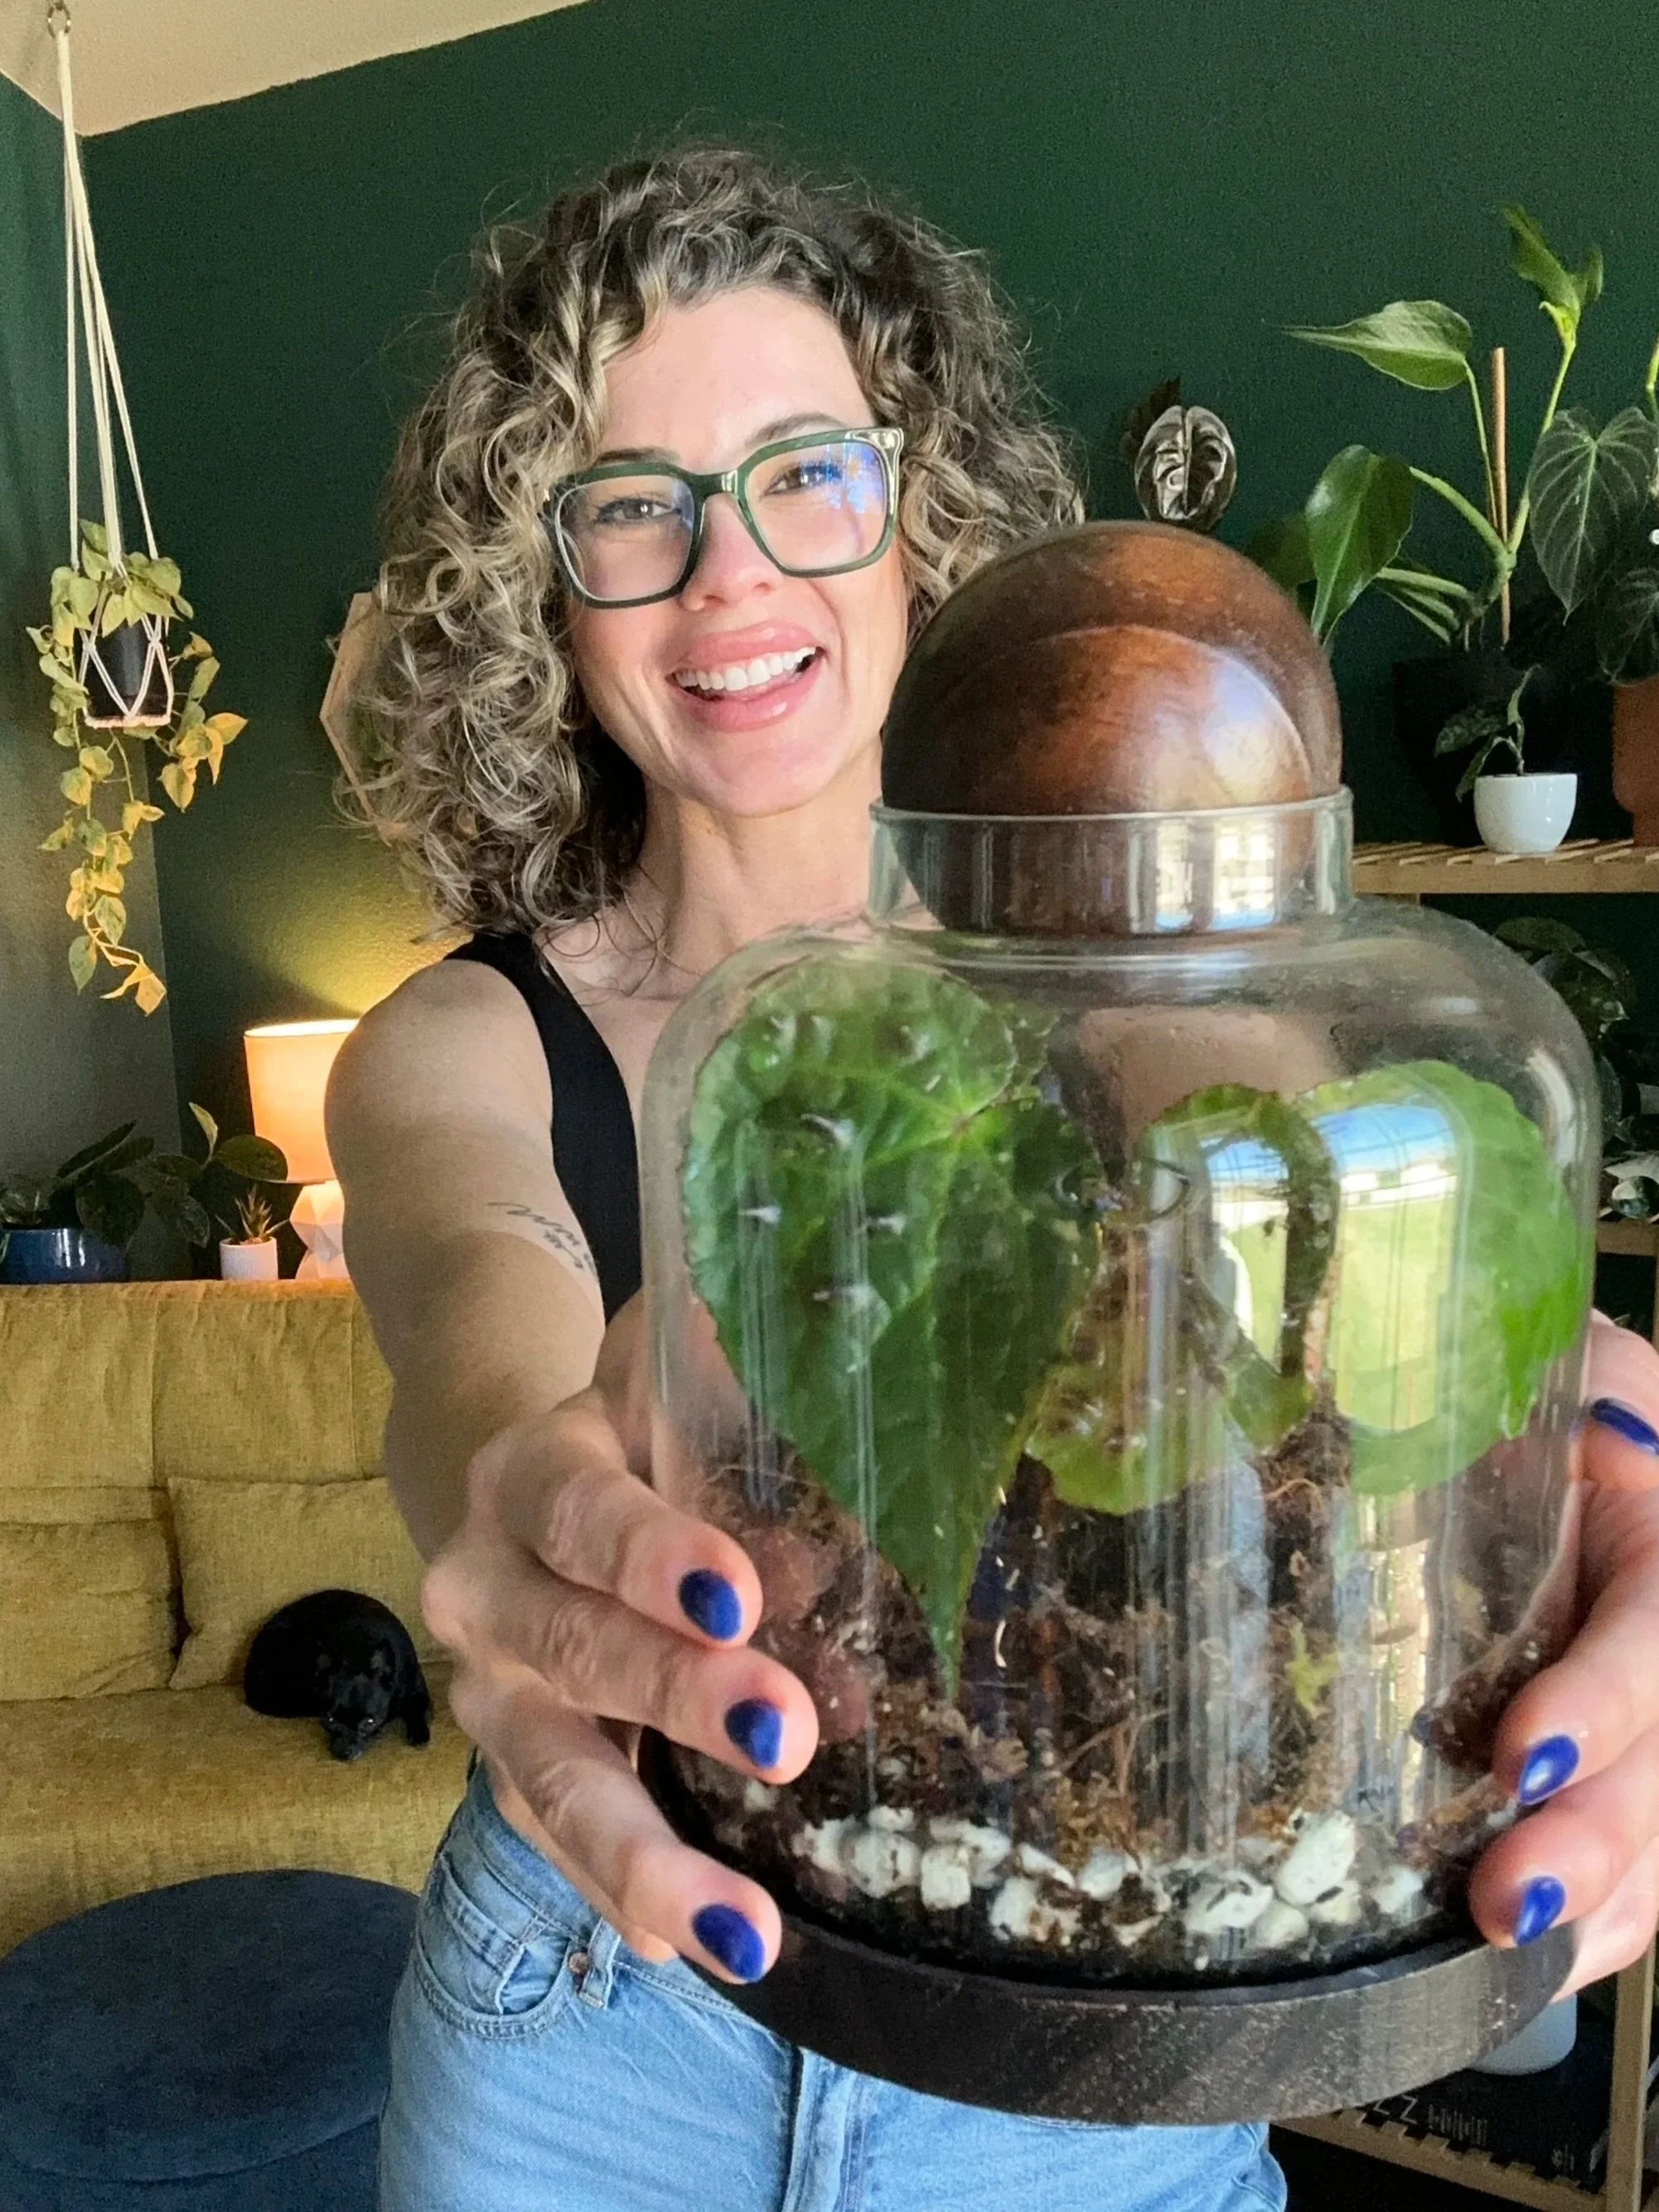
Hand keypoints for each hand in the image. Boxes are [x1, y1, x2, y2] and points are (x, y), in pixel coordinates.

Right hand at [419, 1295, 818, 1983]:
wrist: (521, 1488)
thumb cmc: (628, 1432)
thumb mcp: (655, 1377)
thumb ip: (716, 1366)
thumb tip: (825, 1357)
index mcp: (526, 1478)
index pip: (577, 1509)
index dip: (648, 1552)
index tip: (741, 1595)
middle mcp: (486, 1589)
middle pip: (567, 1650)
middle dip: (674, 1698)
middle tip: (785, 1733)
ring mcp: (489, 1696)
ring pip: (548, 1782)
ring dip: (643, 1859)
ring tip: (745, 1933)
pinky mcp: (509, 1774)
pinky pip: (551, 1848)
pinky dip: (616, 1901)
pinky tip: (689, 1952)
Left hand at [1469, 1311, 1658, 1989]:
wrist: (1528, 1435)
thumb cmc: (1545, 1398)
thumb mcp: (1576, 1361)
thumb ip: (1596, 1380)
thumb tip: (1607, 1427)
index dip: (1607, 1704)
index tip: (1523, 1749)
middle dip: (1596, 1843)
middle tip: (1504, 1898)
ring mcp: (1644, 1730)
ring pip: (1658, 1845)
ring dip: (1590, 1910)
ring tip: (1504, 1957)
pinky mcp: (1605, 1774)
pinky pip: (1624, 1873)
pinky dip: (1579, 1931)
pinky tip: (1518, 1969)